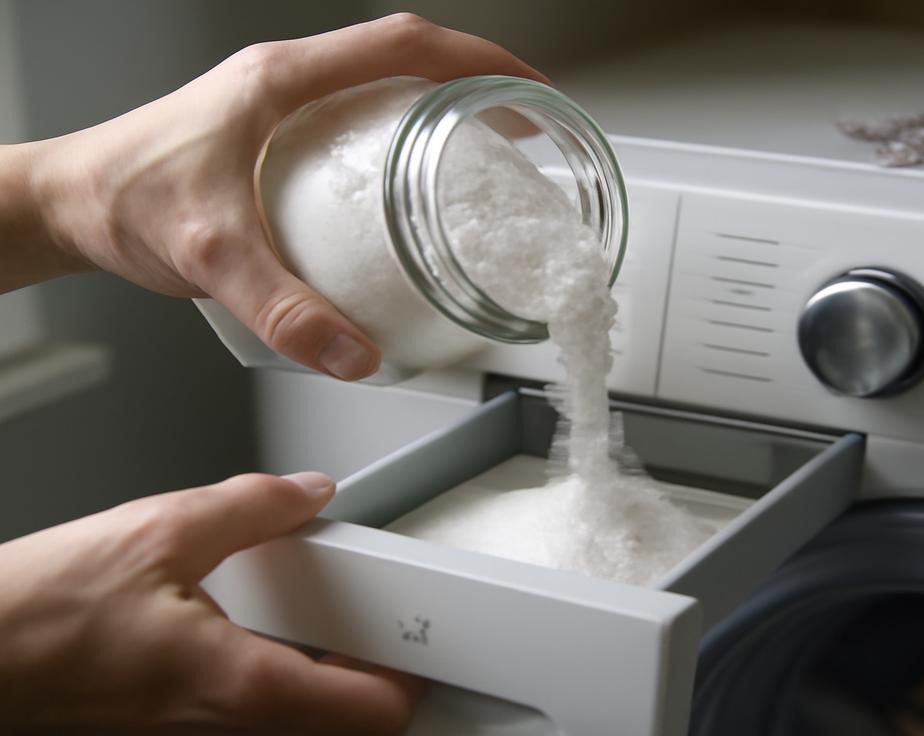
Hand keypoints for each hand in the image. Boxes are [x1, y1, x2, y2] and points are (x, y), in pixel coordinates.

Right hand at [0, 472, 424, 733]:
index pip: (373, 714)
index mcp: (241, 686)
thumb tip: (308, 493)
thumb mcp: (159, 531)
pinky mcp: (168, 724)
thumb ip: (251, 507)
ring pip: (294, 720)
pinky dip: (273, 672)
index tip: (423, 639)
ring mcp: (195, 732)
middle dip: (370, 673)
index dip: (412, 678)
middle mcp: (224, 725)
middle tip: (381, 619)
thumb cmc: (36, 617)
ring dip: (321, 673)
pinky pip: (247, 711)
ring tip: (324, 614)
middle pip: (341, 723)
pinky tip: (252, 623)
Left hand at [22, 14, 546, 379]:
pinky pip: (357, 117)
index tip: (528, 93)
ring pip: (383, 84)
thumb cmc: (121, 200)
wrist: (65, 204)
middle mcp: (286, 82)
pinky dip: (402, 137)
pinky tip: (413, 188)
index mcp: (282, 80)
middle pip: (406, 58)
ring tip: (484, 152)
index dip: (479, 63)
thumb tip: (355, 353)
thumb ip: (283, 309)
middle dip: (476, 83)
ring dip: (441, 106)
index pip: (404, 45)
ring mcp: (281, 104)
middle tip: (522, 127)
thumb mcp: (209, 254)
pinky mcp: (274, 135)